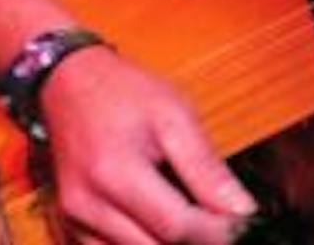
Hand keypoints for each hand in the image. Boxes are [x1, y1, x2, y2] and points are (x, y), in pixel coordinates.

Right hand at [36, 46, 257, 243]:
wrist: (69, 84)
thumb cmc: (123, 93)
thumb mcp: (174, 115)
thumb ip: (206, 167)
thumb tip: (241, 209)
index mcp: (114, 173)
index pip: (177, 226)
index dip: (219, 232)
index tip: (244, 225)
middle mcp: (87, 206)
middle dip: (197, 241)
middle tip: (223, 224)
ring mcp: (76, 221)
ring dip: (170, 244)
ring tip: (195, 222)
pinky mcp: (72, 228)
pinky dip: (144, 244)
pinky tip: (162, 225)